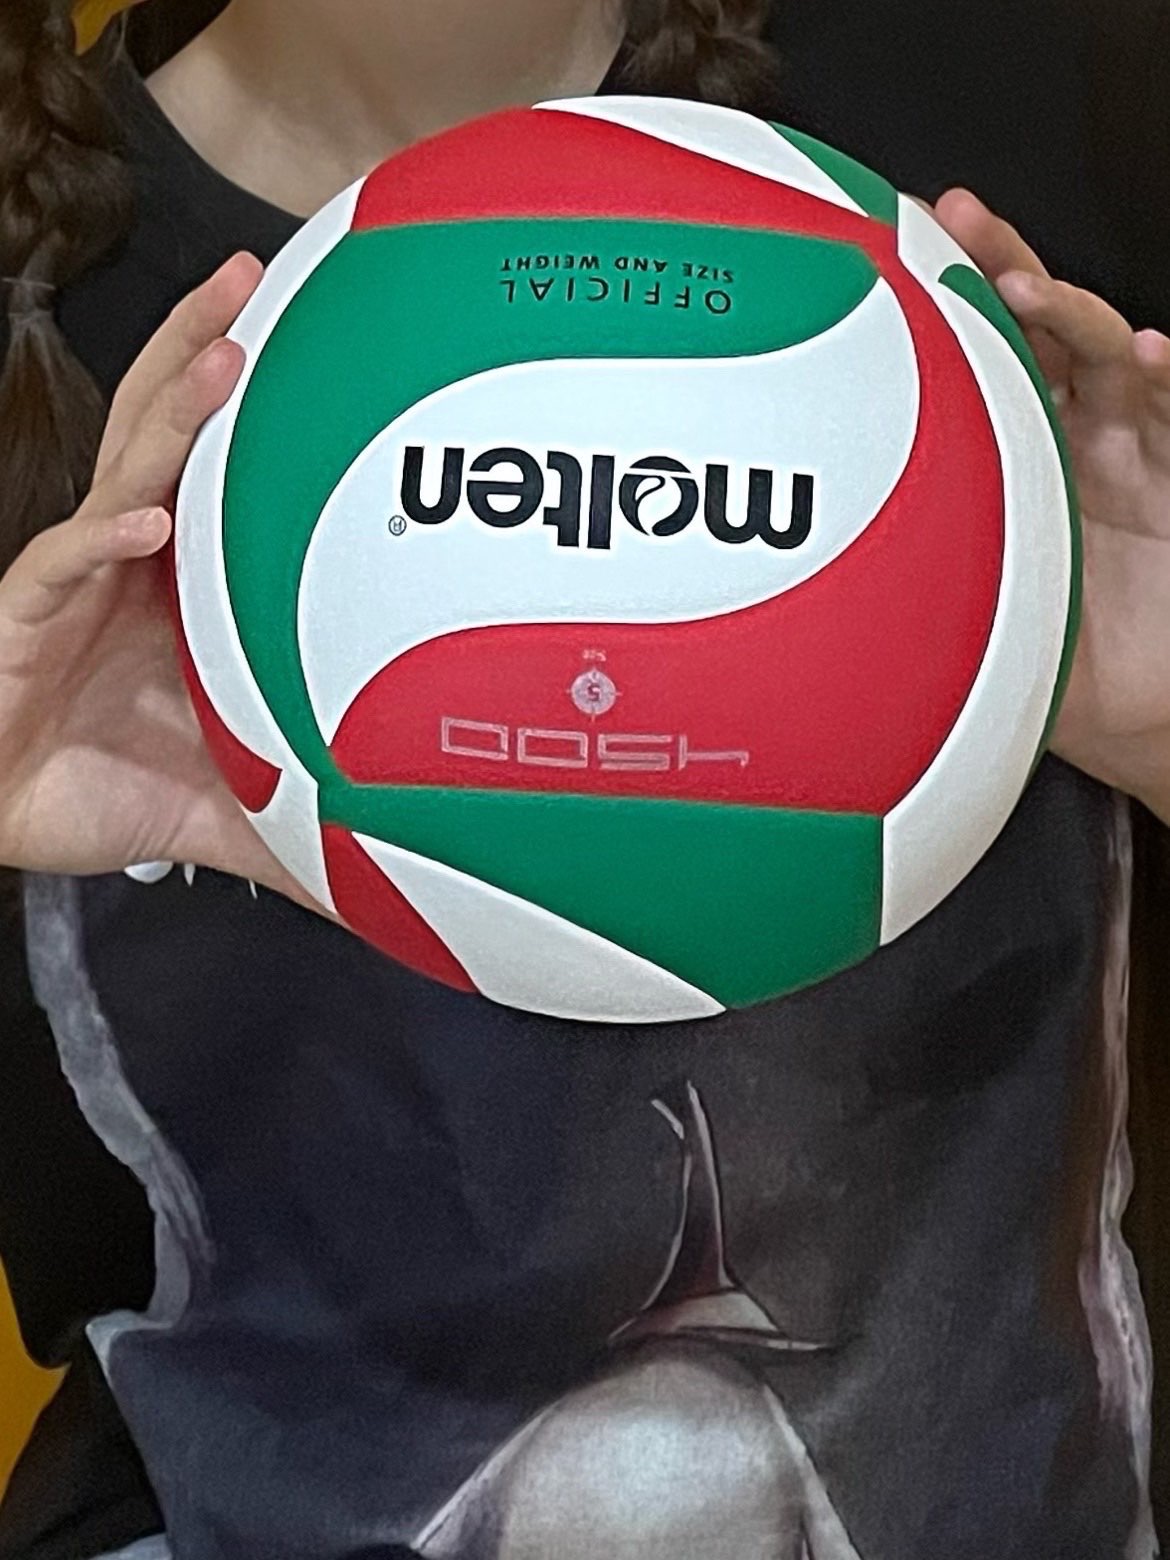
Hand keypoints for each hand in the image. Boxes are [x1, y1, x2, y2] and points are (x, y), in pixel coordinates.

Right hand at [0, 253, 318, 903]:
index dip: (253, 404)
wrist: (12, 819)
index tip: (322, 345)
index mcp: (179, 577)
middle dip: (203, 346)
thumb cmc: (110, 781)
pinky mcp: (21, 620)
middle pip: (162, 429)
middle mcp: (126, 559)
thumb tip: (403, 852)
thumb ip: (316, 811)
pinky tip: (144, 528)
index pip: (213, 465)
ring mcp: (71, 580)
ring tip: (224, 354)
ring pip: (120, 473)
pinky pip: (60, 566)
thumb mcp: (237, 792)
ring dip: (171, 413)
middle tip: (251, 278)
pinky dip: (101, 544)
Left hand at [932, 191, 1169, 821]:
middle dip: (991, 263)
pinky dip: (1165, 374)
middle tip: (950, 221)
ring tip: (1028, 290)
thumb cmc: (1051, 655)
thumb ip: (891, 607)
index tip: (876, 254)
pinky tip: (1147, 354)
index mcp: (1002, 457)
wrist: (1140, 699)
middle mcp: (1063, 433)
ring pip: (1097, 349)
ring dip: (1065, 311)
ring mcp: (1125, 441)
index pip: (964, 359)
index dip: (931, 304)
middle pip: (1028, 326)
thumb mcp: (955, 628)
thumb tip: (788, 628)